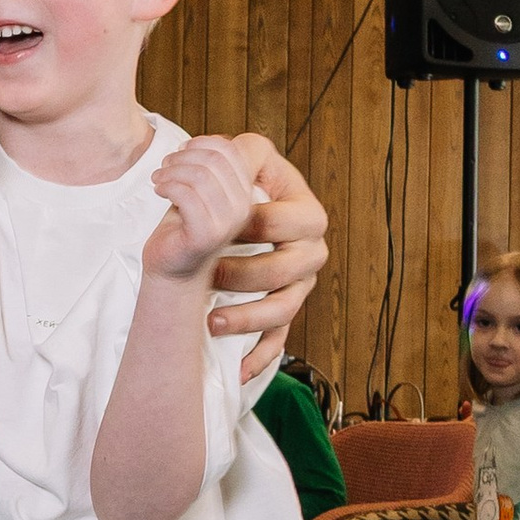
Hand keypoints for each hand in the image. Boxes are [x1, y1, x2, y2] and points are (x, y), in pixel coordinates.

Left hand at [142, 133, 261, 287]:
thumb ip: (211, 165)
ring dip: (171, 171)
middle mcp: (243, 208)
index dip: (201, 143)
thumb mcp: (202, 189)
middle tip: (164, 167)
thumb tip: (210, 140)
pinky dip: (167, 186)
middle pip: (214, 159)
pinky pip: (186, 195)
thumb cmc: (184, 226)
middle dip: (183, 157)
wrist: (173, 269)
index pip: (231, 150)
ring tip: (158, 180)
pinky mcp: (206, 235)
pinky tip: (159, 191)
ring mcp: (227, 223)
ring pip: (199, 175)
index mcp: (246, 192)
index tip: (181, 152)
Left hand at [210, 137, 327, 345]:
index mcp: (304, 210)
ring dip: (247, 317)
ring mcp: (301, 285)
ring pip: (284, 308)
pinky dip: (259, 358)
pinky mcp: (285, 314)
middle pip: (288, 266)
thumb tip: (232, 149)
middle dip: (246, 271)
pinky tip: (238, 370)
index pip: (283, 219)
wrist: (218, 225)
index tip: (213, 223)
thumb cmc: (227, 197)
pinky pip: (279, 341)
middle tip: (209, 270)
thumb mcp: (235, 169)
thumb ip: (238, 154)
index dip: (247, 222)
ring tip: (211, 321)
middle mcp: (311, 249)